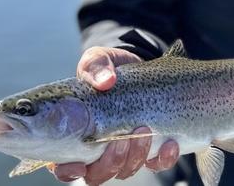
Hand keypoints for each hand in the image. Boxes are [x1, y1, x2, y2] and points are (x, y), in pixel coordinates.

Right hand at [52, 47, 179, 184]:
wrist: (139, 65)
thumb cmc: (108, 67)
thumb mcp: (98, 60)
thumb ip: (95, 67)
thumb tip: (106, 81)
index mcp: (74, 134)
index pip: (64, 165)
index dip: (69, 171)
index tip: (80, 165)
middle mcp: (97, 149)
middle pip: (97, 174)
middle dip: (111, 162)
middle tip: (123, 138)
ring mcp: (124, 151)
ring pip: (125, 170)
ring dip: (135, 157)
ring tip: (144, 130)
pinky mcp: (149, 148)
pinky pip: (156, 164)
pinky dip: (163, 159)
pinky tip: (170, 143)